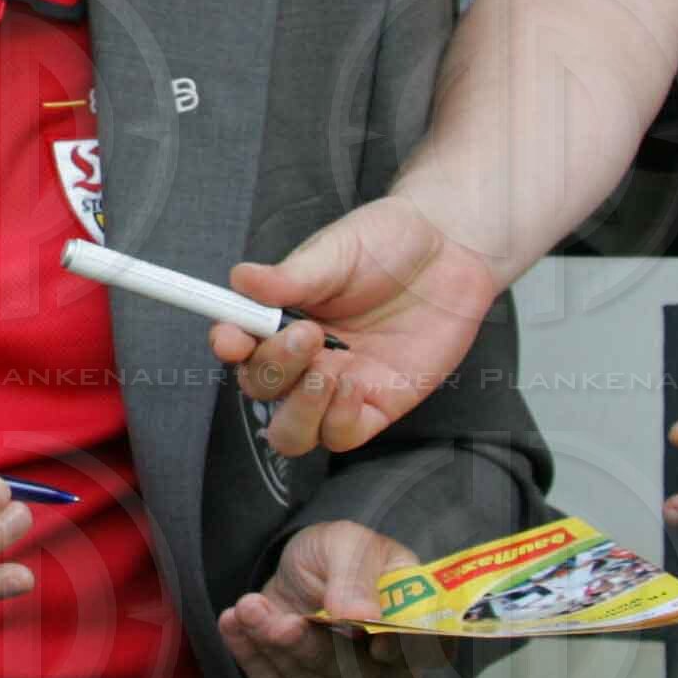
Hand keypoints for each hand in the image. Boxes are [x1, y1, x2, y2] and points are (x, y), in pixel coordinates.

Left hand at [219, 521, 454, 677]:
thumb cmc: (340, 553)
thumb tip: (361, 616)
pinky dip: (250, 656)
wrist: (303, 565)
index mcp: (415, 628)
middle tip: (278, 618)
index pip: (416, 652)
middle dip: (307, 647)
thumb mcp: (348, 544)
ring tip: (247, 607)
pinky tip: (234, 623)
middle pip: (353, 676)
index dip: (392, 649)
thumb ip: (356, 575)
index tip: (357, 630)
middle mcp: (385, 668)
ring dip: (272, 646)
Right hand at [223, 196, 502, 457]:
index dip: (227, 346)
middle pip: (260, 390)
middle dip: (274, 369)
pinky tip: (353, 385)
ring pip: (291, 431)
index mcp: (280, 316)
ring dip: (298, 410)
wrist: (450, 250)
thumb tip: (240, 279)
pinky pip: (341, 435)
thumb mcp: (335, 251)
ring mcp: (336, 386)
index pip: (238, 344)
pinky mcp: (376, 405)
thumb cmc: (387, 242)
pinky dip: (337, 419)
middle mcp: (302, 358)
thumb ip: (290, 276)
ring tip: (326, 372)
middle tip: (307, 335)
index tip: (231, 338)